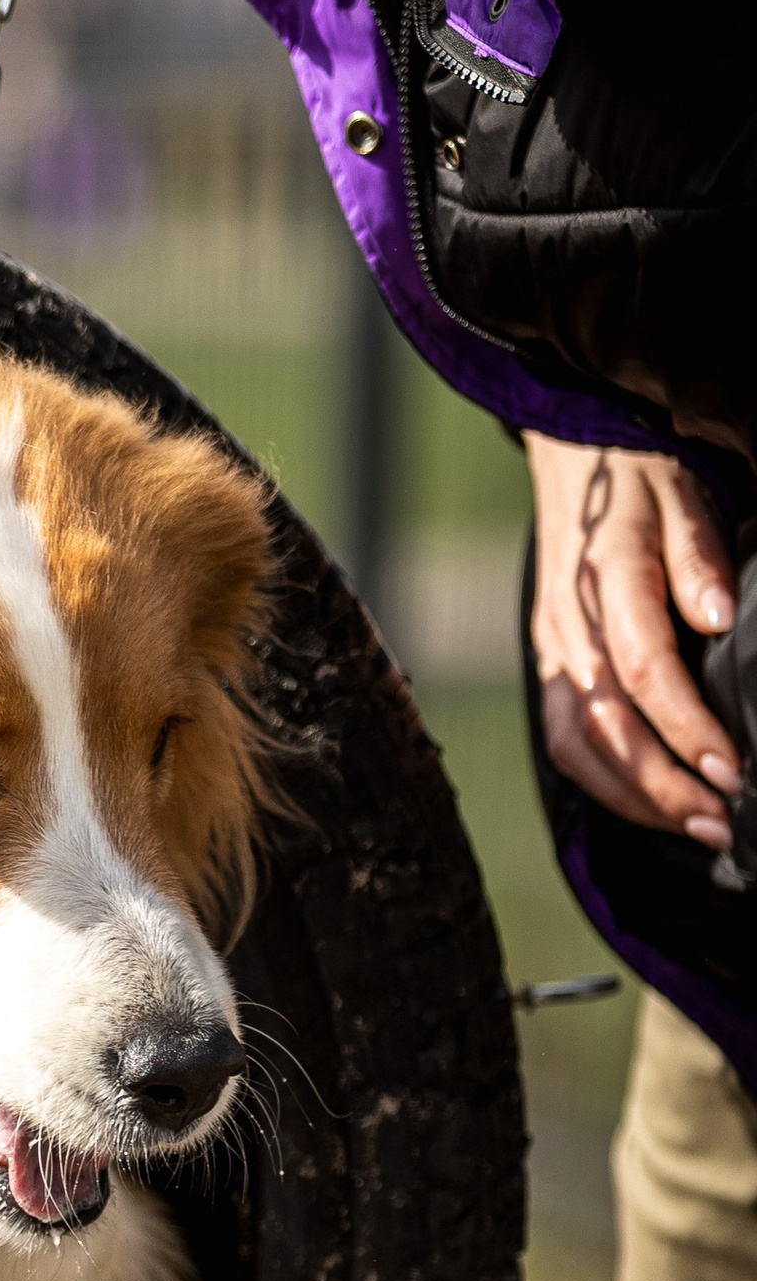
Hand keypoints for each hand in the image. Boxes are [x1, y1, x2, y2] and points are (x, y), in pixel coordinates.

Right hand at [525, 436, 740, 848]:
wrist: (571, 452)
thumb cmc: (641, 472)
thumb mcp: (682, 490)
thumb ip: (699, 552)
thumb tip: (716, 616)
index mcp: (605, 573)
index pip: (642, 667)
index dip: (686, 726)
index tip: (732, 768)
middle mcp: (568, 621)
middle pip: (604, 723)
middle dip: (663, 785)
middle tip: (721, 822)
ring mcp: (551, 647)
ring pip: (575, 744)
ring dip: (634, 796)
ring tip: (695, 827)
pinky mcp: (549, 663)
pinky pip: (564, 739)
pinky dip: (606, 783)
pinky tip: (653, 803)